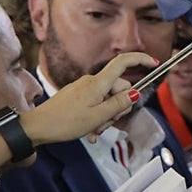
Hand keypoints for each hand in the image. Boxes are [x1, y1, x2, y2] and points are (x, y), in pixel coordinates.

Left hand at [20, 52, 156, 145]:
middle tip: (107, 124)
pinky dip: (97, 117)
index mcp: (98, 83)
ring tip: (95, 131)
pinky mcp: (78, 96)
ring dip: (107, 116)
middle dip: (118, 108)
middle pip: (119, 89)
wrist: (36, 127)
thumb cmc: (66, 122)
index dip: (140, 60)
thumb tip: (136, 92)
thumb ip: (120, 104)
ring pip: (108, 99)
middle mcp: (92, 81)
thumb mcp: (99, 117)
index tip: (154, 63)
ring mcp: (84, 88)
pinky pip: (96, 104)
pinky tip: (90, 131)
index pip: (123, 62)